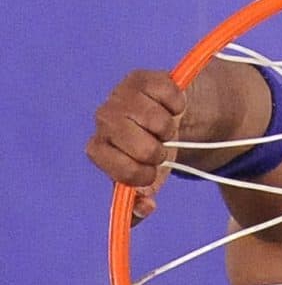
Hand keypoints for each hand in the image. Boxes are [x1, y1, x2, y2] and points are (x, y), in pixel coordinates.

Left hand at [86, 71, 185, 223]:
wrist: (164, 113)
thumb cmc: (150, 149)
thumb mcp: (146, 178)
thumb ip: (139, 202)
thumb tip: (145, 207)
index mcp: (100, 148)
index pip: (120, 170)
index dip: (142, 175)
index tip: (151, 173)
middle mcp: (104, 119)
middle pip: (144, 149)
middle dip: (160, 154)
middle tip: (157, 147)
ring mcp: (122, 96)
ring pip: (161, 123)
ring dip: (170, 130)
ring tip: (162, 127)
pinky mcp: (143, 78)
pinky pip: (173, 99)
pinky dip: (178, 107)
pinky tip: (168, 107)